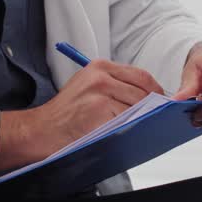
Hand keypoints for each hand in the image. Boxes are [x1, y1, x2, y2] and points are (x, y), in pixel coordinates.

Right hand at [0, 59, 161, 172]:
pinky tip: (127, 134)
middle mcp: (100, 76)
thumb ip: (115, 86)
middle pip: (143, 90)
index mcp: (100, 67)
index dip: (155, 90)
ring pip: (137, 106)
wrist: (40, 131)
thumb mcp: (87, 88)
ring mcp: (100, 92)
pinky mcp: (99, 111)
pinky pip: (126, 120)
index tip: (161, 103)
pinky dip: (130, 128)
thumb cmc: (64, 115)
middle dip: (153, 106)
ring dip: (142, 119)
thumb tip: (148, 98)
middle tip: (156, 119)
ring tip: (141, 127)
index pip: (141, 75)